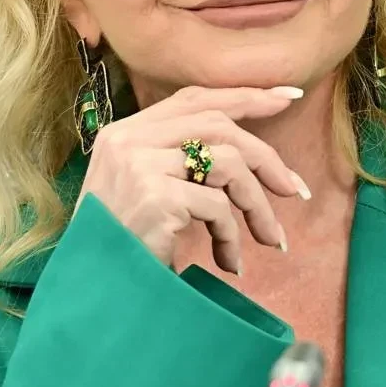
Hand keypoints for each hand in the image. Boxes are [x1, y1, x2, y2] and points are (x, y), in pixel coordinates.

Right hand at [73, 85, 309, 274]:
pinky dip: (233, 236)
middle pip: (219, 126)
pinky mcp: (156, 199)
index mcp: (126, 131)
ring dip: (258, 206)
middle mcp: (130, 140)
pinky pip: (218, 207)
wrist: (90, 290)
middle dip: (267, 157)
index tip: (288, 97)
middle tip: (295, 190)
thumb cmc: (122, 245)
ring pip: (228, 164)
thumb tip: (248, 153)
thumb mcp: (144, 189)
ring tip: (269, 239)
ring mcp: (141, 167)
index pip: (194, 98)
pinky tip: (229, 262)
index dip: (244, 96)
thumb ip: (180, 161)